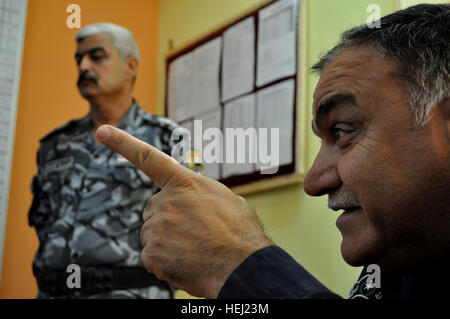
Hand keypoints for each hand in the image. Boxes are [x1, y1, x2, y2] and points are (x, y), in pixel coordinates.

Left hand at [96, 125, 271, 297]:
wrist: (243, 267)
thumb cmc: (241, 233)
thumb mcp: (228, 200)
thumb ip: (204, 195)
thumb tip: (200, 204)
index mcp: (185, 183)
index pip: (150, 159)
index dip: (123, 143)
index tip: (101, 131)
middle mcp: (165, 201)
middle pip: (154, 209)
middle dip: (168, 220)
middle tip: (195, 233)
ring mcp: (157, 227)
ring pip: (153, 235)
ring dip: (168, 243)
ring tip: (196, 249)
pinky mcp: (152, 253)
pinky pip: (152, 257)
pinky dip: (165, 263)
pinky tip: (187, 263)